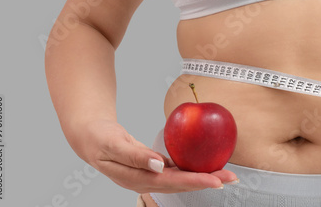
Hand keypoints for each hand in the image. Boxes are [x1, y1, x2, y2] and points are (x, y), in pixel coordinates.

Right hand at [71, 119, 237, 192]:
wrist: (89, 136)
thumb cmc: (99, 138)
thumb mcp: (113, 144)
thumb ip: (135, 155)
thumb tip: (158, 165)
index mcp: (136, 178)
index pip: (171, 182)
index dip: (194, 181)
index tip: (216, 180)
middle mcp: (145, 181)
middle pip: (181, 184)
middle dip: (207, 181)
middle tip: (231, 177)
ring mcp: (149, 176)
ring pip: (180, 179)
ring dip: (202, 177)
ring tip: (224, 173)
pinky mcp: (152, 168)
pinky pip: (175, 171)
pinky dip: (191, 169)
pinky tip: (204, 165)